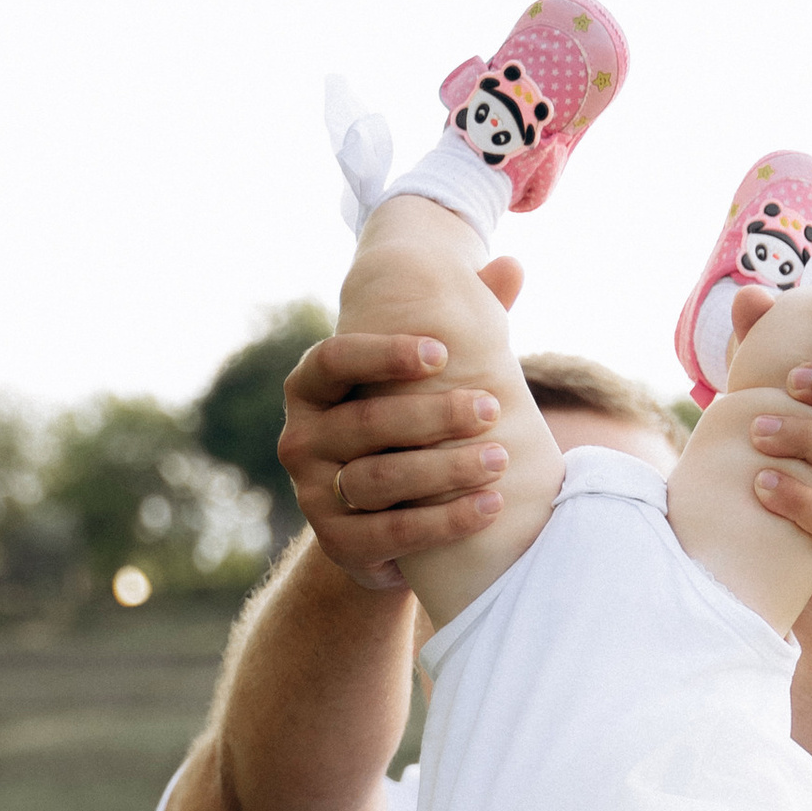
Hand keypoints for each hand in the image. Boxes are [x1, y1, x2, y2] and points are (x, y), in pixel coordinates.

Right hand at [277, 265, 526, 594]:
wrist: (379, 525)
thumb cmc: (406, 432)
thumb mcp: (422, 382)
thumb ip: (460, 325)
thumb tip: (512, 266)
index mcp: (309, 389)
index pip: (333, 360)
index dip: (383, 355)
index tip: (441, 352)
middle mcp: (299, 439)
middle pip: (367, 423)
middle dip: (434, 415)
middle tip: (490, 408)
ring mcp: (312, 495)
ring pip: (382, 479)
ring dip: (445, 469)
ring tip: (500, 458)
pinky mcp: (337, 543)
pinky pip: (393, 532)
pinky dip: (446, 521)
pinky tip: (492, 506)